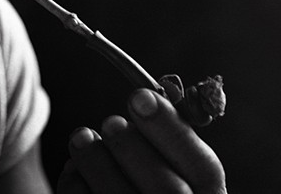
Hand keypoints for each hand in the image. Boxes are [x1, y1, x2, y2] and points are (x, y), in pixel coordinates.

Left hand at [57, 89, 226, 193]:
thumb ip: (165, 138)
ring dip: (97, 163)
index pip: (205, 168)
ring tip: (82, 138)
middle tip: (111, 122)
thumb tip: (145, 96)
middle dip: (134, 149)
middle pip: (168, 191)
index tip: (140, 96)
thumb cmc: (149, 182)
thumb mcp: (171, 163)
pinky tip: (75, 167)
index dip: (172, 130)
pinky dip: (77, 184)